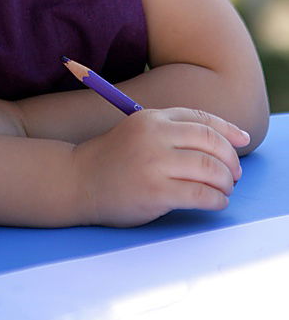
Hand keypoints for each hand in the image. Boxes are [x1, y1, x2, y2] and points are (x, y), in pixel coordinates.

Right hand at [71, 108, 249, 226]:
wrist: (77, 180)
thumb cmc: (113, 159)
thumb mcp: (139, 131)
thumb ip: (171, 131)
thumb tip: (222, 140)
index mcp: (152, 117)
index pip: (201, 119)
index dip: (228, 130)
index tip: (242, 140)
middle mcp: (155, 136)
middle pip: (211, 142)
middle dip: (231, 159)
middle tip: (234, 173)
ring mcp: (155, 164)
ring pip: (210, 169)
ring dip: (226, 182)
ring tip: (225, 189)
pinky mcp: (156, 192)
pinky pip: (201, 195)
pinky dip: (217, 200)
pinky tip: (216, 202)